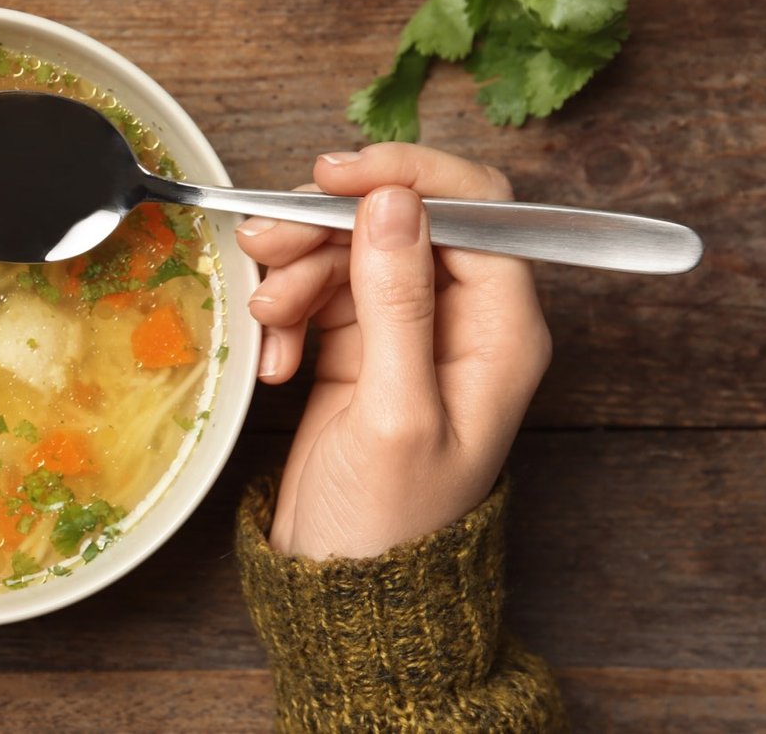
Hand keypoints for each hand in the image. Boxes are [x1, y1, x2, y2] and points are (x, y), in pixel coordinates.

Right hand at [237, 143, 550, 559]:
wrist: (346, 587)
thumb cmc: (389, 520)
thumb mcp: (395, 411)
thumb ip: (397, 301)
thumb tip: (392, 201)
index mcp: (502, 329)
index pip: (474, 208)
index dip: (403, 179)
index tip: (331, 178)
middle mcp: (462, 319)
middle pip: (399, 222)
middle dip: (327, 228)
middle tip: (264, 244)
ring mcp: (408, 331)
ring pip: (350, 252)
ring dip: (297, 273)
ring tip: (265, 321)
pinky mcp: (361, 348)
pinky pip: (320, 294)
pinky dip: (288, 316)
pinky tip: (276, 362)